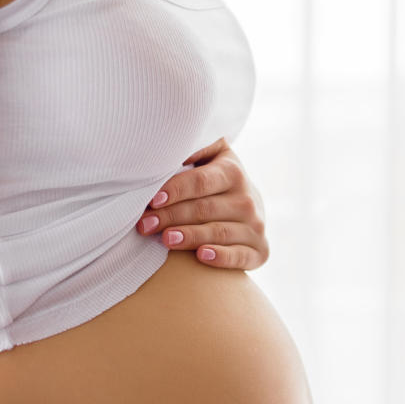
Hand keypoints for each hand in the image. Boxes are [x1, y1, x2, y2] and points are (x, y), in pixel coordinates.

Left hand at [136, 138, 268, 270]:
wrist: (249, 208)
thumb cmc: (216, 182)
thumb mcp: (211, 157)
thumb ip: (194, 148)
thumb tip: (166, 146)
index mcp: (233, 172)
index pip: (201, 182)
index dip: (176, 190)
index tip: (153, 199)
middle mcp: (248, 200)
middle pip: (204, 209)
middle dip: (171, 217)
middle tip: (145, 224)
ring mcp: (255, 227)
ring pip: (218, 232)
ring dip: (190, 237)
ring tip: (165, 239)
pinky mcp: (260, 251)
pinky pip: (240, 256)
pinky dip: (221, 256)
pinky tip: (202, 256)